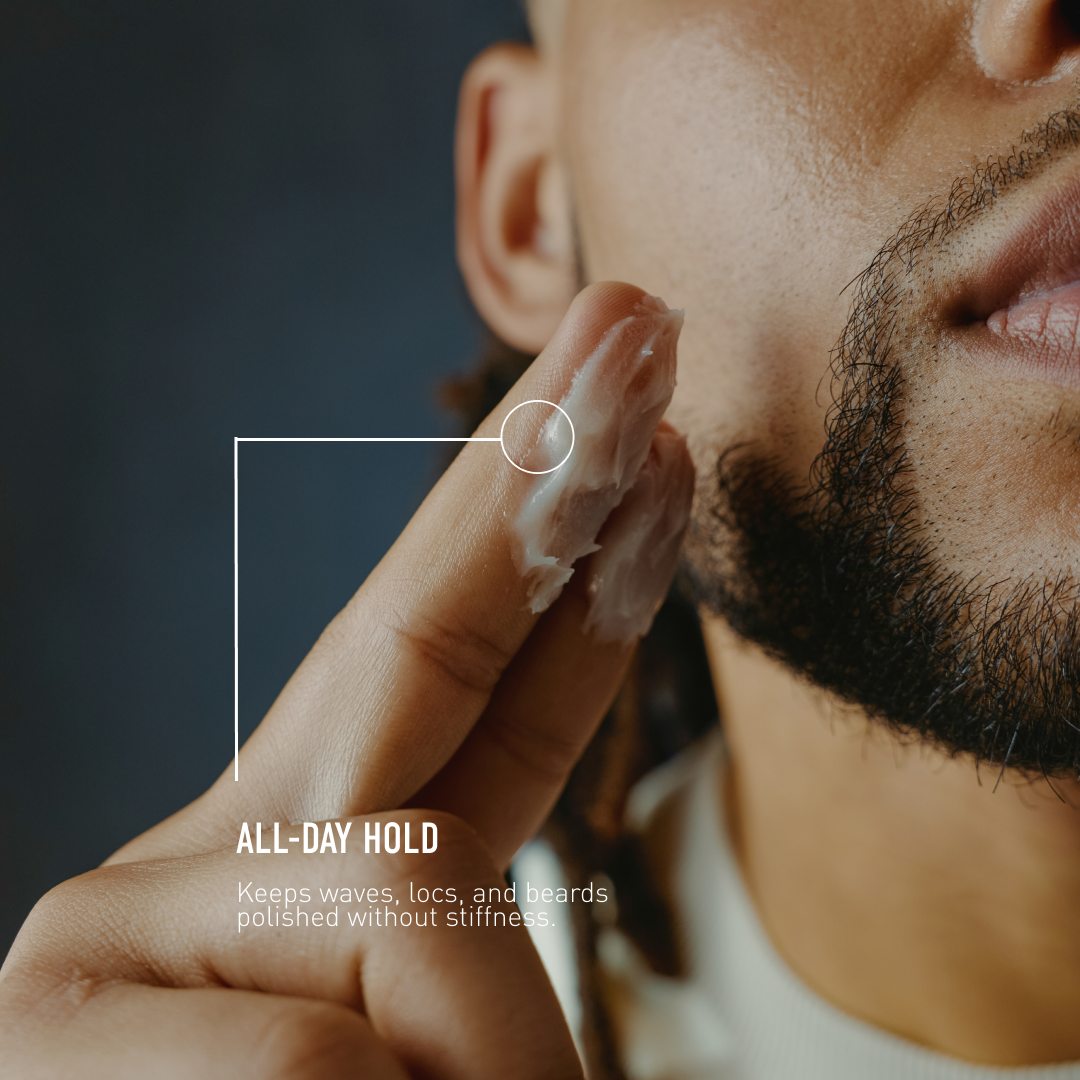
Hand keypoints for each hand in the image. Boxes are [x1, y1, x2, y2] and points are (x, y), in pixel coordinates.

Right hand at [0, 282, 693, 1078]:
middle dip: (543, 475)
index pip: (485, 686)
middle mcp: (227, 867)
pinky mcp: (56, 1020)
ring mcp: (125, 933)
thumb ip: (458, 964)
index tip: (654, 448)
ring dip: (473, 1053)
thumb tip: (437, 866)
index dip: (578, 565)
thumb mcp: (453, 1060)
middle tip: (637, 326)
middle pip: (414, 631)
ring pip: (398, 910)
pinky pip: (321, 1051)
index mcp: (337, 877)